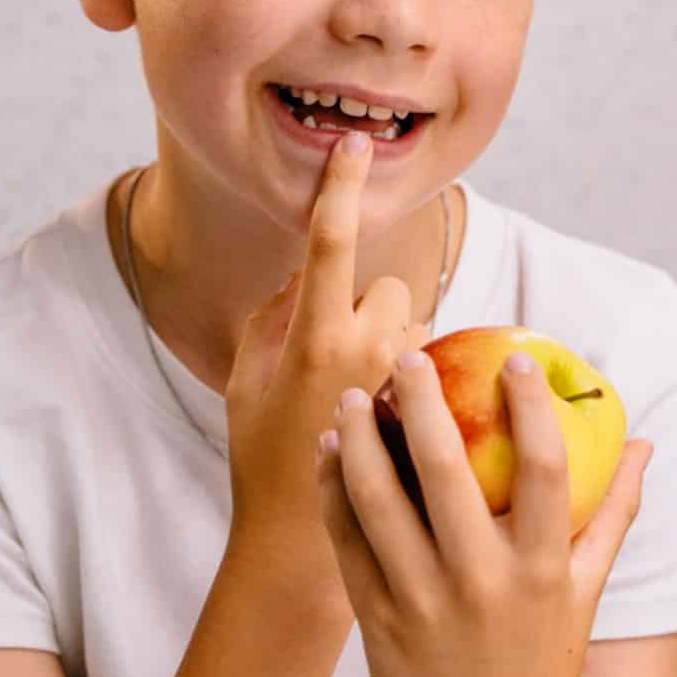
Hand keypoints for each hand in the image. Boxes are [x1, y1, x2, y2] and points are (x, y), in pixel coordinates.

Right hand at [224, 131, 416, 580]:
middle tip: (343, 357)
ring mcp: (402, 378)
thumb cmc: (262, 449)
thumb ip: (274, 315)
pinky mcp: (427, 401)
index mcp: (313, 337)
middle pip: (391, 285)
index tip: (354, 143)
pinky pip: (429, 360)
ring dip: (396, 341)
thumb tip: (307, 273)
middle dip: (373, 304)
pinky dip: (411, 371)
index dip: (339, 190)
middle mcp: (365, 349)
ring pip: (414, 324)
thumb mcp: (247, 378)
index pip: (329, 245)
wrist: (303, 533)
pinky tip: (394, 412)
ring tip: (366, 396)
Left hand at [320, 343, 651, 676]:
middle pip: (448, 475)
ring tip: (355, 395)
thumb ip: (615, 513)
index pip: (548, 471)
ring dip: (361, 442)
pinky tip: (332, 455)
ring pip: (382, 505)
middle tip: (408, 354)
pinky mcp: (379, 624)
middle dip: (424, 405)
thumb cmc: (544, 663)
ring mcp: (425, 605)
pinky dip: (336, 494)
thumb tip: (644, 443)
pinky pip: (349, 545)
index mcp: (544, 570)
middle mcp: (484, 583)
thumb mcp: (587, 591)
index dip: (532, 408)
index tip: (516, 357)